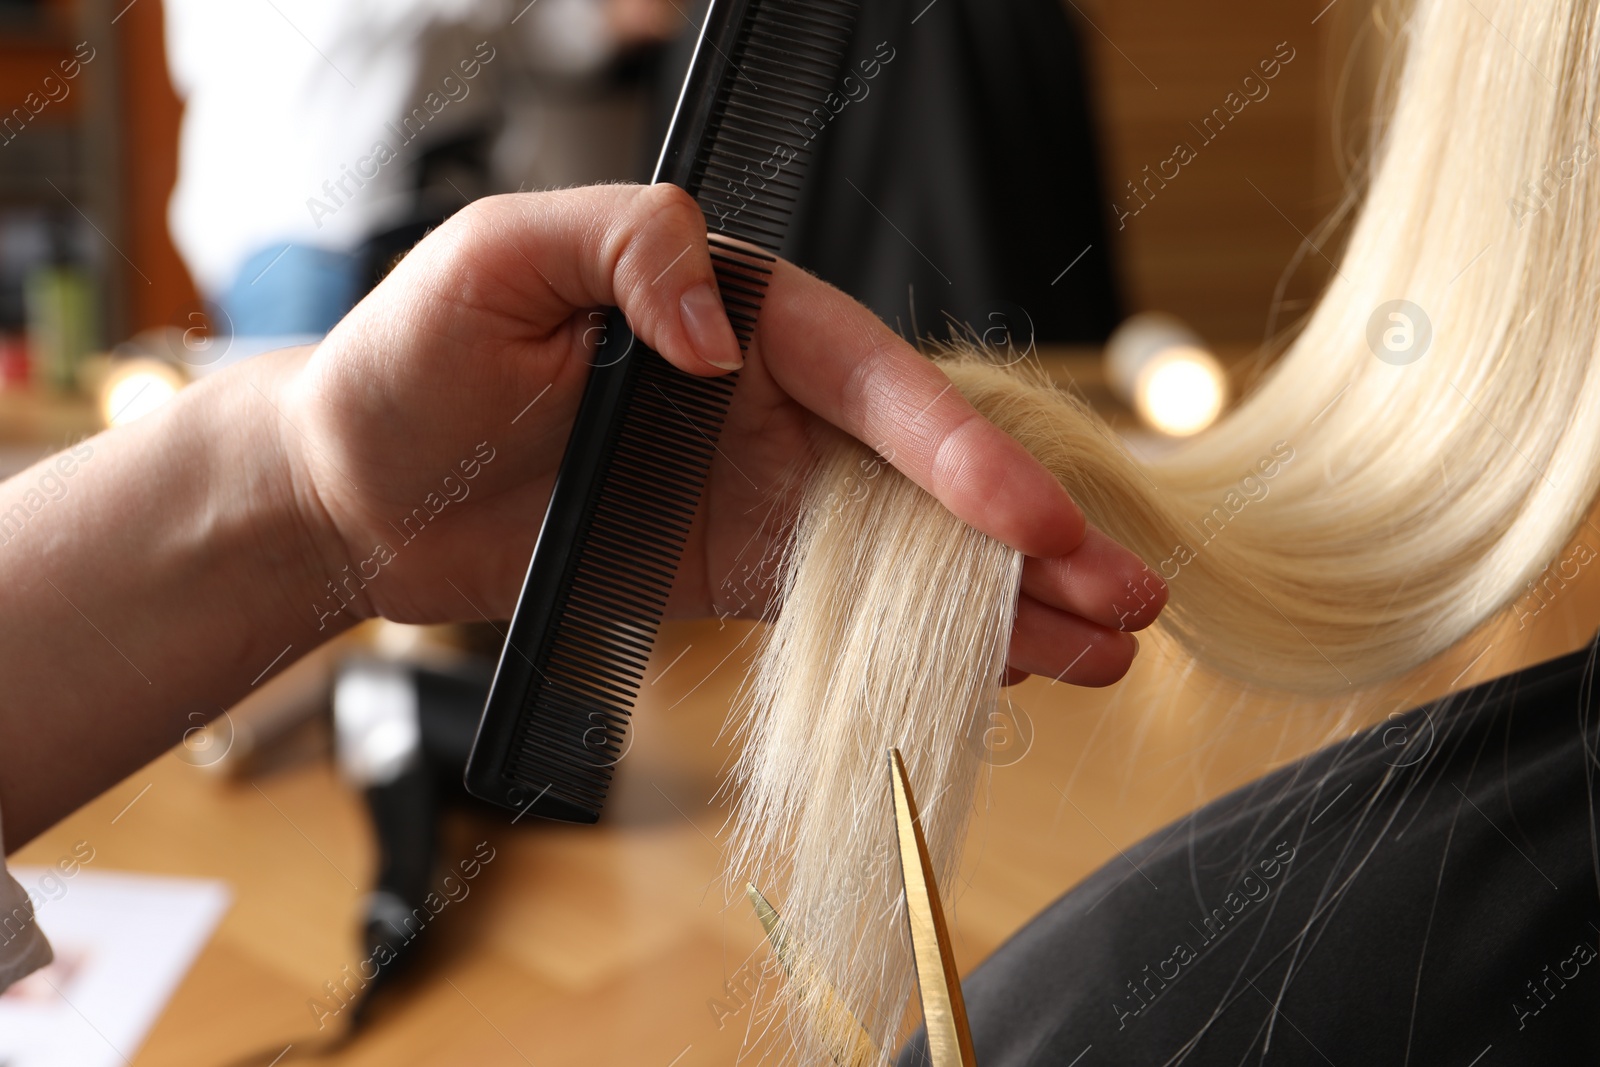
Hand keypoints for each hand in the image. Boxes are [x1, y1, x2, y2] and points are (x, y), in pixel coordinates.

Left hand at [280, 184, 1163, 684]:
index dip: (959, 452)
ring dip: (1005, 599)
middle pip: (924, 470)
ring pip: (907, 545)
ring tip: (1105, 648)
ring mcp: (757, 490)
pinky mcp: (733, 569)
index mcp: (737, 314)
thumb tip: (719, 333)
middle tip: (1128, 592)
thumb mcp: (500, 258)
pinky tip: (1003, 666)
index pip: (875, 380)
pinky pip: (846, 603)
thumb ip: (623, 249)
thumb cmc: (411, 358)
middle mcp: (766, 401)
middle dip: (1031, 537)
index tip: (1029, 521)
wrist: (353, 488)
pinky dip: (926, 634)